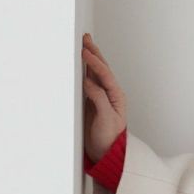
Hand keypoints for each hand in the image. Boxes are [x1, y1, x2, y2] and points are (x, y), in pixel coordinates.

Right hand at [81, 33, 127, 162]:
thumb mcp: (106, 119)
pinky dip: (82, 70)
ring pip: (94, 73)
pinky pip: (87, 82)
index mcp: (116, 97)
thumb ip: (99, 99)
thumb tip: (89, 82)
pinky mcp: (92, 102)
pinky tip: (78, 64)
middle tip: (85, 38)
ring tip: (83, 45)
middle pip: (101, 69)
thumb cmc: (109, 139)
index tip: (85, 52)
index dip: (95, 62)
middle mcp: (109, 94)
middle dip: (93, 53)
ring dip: (89, 59)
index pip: (105, 75)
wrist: (105, 154)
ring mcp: (100, 97)